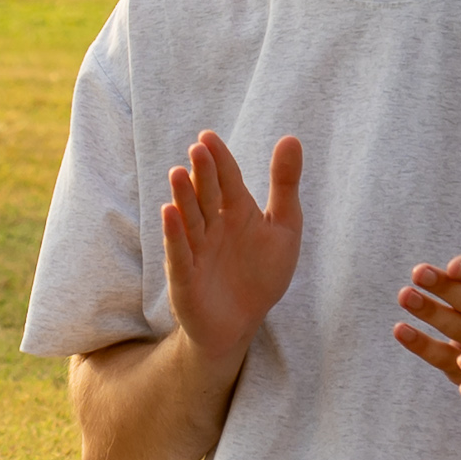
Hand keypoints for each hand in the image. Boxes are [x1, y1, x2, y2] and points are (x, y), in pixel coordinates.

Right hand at [159, 131, 304, 356]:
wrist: (241, 322)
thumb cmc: (261, 272)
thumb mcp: (284, 227)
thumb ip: (285, 185)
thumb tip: (291, 137)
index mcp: (236, 211)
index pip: (227, 180)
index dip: (220, 159)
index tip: (208, 136)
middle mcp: (212, 226)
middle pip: (206, 195)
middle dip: (203, 173)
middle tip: (198, 148)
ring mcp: (196, 250)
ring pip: (189, 219)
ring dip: (183, 198)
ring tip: (178, 173)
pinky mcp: (185, 277)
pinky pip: (179, 253)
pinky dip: (174, 235)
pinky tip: (169, 213)